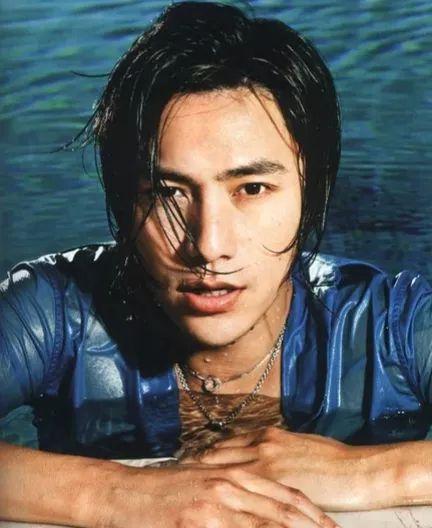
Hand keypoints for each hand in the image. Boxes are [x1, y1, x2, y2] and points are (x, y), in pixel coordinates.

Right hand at [104, 463, 339, 526]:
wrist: (126, 492)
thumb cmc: (165, 490)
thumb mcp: (204, 484)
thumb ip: (234, 495)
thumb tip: (259, 511)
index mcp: (235, 473)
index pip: (285, 494)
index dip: (312, 513)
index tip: (332, 527)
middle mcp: (231, 483)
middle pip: (284, 510)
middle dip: (314, 527)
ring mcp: (217, 502)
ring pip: (269, 522)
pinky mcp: (201, 519)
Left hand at [180, 426, 377, 510]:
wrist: (357, 471)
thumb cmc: (331, 459)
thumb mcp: (297, 447)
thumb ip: (272, 451)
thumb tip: (254, 459)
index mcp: (265, 436)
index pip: (225, 445)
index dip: (204, 454)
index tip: (186, 462)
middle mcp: (260, 446)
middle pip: (216, 455)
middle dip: (193, 465)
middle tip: (172, 474)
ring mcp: (265, 464)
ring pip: (221, 470)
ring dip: (200, 478)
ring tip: (180, 487)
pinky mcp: (274, 482)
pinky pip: (242, 491)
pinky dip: (224, 495)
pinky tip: (208, 504)